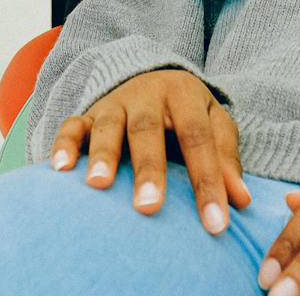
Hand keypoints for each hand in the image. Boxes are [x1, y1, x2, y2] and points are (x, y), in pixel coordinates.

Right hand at [48, 68, 251, 234]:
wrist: (153, 76)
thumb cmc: (188, 114)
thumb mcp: (215, 123)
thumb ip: (227, 158)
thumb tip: (240, 200)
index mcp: (183, 94)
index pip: (198, 139)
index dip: (208, 181)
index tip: (215, 223)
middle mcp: (146, 95)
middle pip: (147, 131)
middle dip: (148, 170)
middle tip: (149, 207)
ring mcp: (114, 103)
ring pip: (107, 126)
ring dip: (102, 155)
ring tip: (98, 184)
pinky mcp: (88, 113)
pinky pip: (72, 125)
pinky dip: (64, 145)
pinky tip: (59, 169)